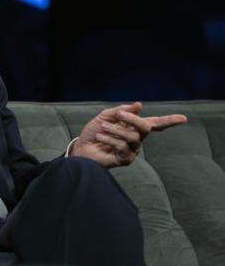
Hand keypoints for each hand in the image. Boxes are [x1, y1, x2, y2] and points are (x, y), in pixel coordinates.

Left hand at [70, 102, 186, 167]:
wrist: (81, 147)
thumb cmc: (94, 132)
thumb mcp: (106, 117)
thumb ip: (122, 111)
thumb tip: (139, 105)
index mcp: (134, 127)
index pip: (155, 124)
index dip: (169, 121)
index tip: (183, 118)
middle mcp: (137, 139)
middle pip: (145, 128)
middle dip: (132, 119)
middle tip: (118, 114)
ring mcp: (132, 150)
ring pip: (133, 137)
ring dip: (115, 129)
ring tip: (102, 128)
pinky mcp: (125, 160)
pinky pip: (122, 146)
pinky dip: (110, 139)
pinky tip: (100, 137)